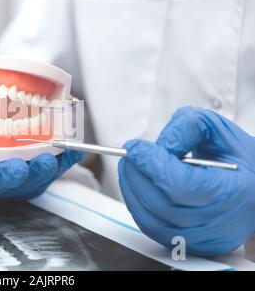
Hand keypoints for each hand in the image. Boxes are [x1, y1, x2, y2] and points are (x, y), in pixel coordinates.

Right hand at [0, 100, 83, 198]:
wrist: (4, 116)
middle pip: (3, 184)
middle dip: (11, 178)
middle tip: (18, 167)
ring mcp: (20, 179)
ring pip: (31, 182)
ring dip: (39, 173)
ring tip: (47, 160)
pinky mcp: (41, 174)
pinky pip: (54, 172)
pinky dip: (63, 163)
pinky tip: (70, 153)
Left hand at [118, 106, 254, 255]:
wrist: (251, 187)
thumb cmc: (237, 159)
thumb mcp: (217, 131)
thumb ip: (188, 127)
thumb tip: (159, 145)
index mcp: (235, 190)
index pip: (181, 185)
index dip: (151, 164)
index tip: (135, 147)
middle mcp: (221, 220)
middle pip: (162, 204)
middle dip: (137, 174)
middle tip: (129, 155)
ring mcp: (204, 237)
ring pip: (153, 220)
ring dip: (132, 190)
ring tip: (129, 167)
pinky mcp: (190, 243)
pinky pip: (152, 228)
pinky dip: (137, 206)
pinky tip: (135, 186)